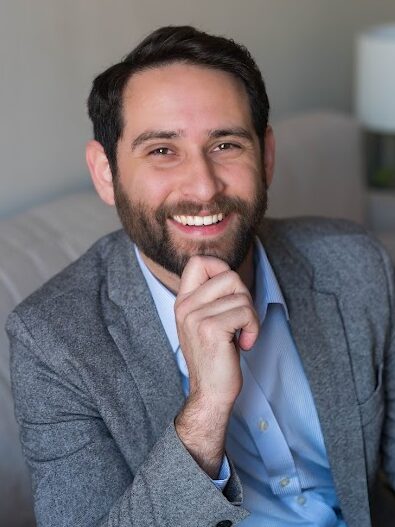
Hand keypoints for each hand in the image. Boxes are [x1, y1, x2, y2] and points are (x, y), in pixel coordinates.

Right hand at [174, 255, 258, 477]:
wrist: (210, 393)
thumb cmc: (216, 357)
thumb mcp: (206, 322)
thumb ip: (212, 298)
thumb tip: (232, 275)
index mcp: (183, 301)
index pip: (198, 262)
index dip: (222, 268)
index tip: (231, 292)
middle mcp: (185, 306)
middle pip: (228, 275)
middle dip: (244, 295)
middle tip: (241, 319)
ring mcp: (195, 317)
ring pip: (241, 295)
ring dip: (250, 317)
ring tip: (242, 335)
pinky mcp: (210, 328)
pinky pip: (245, 312)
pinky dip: (253, 328)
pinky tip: (244, 344)